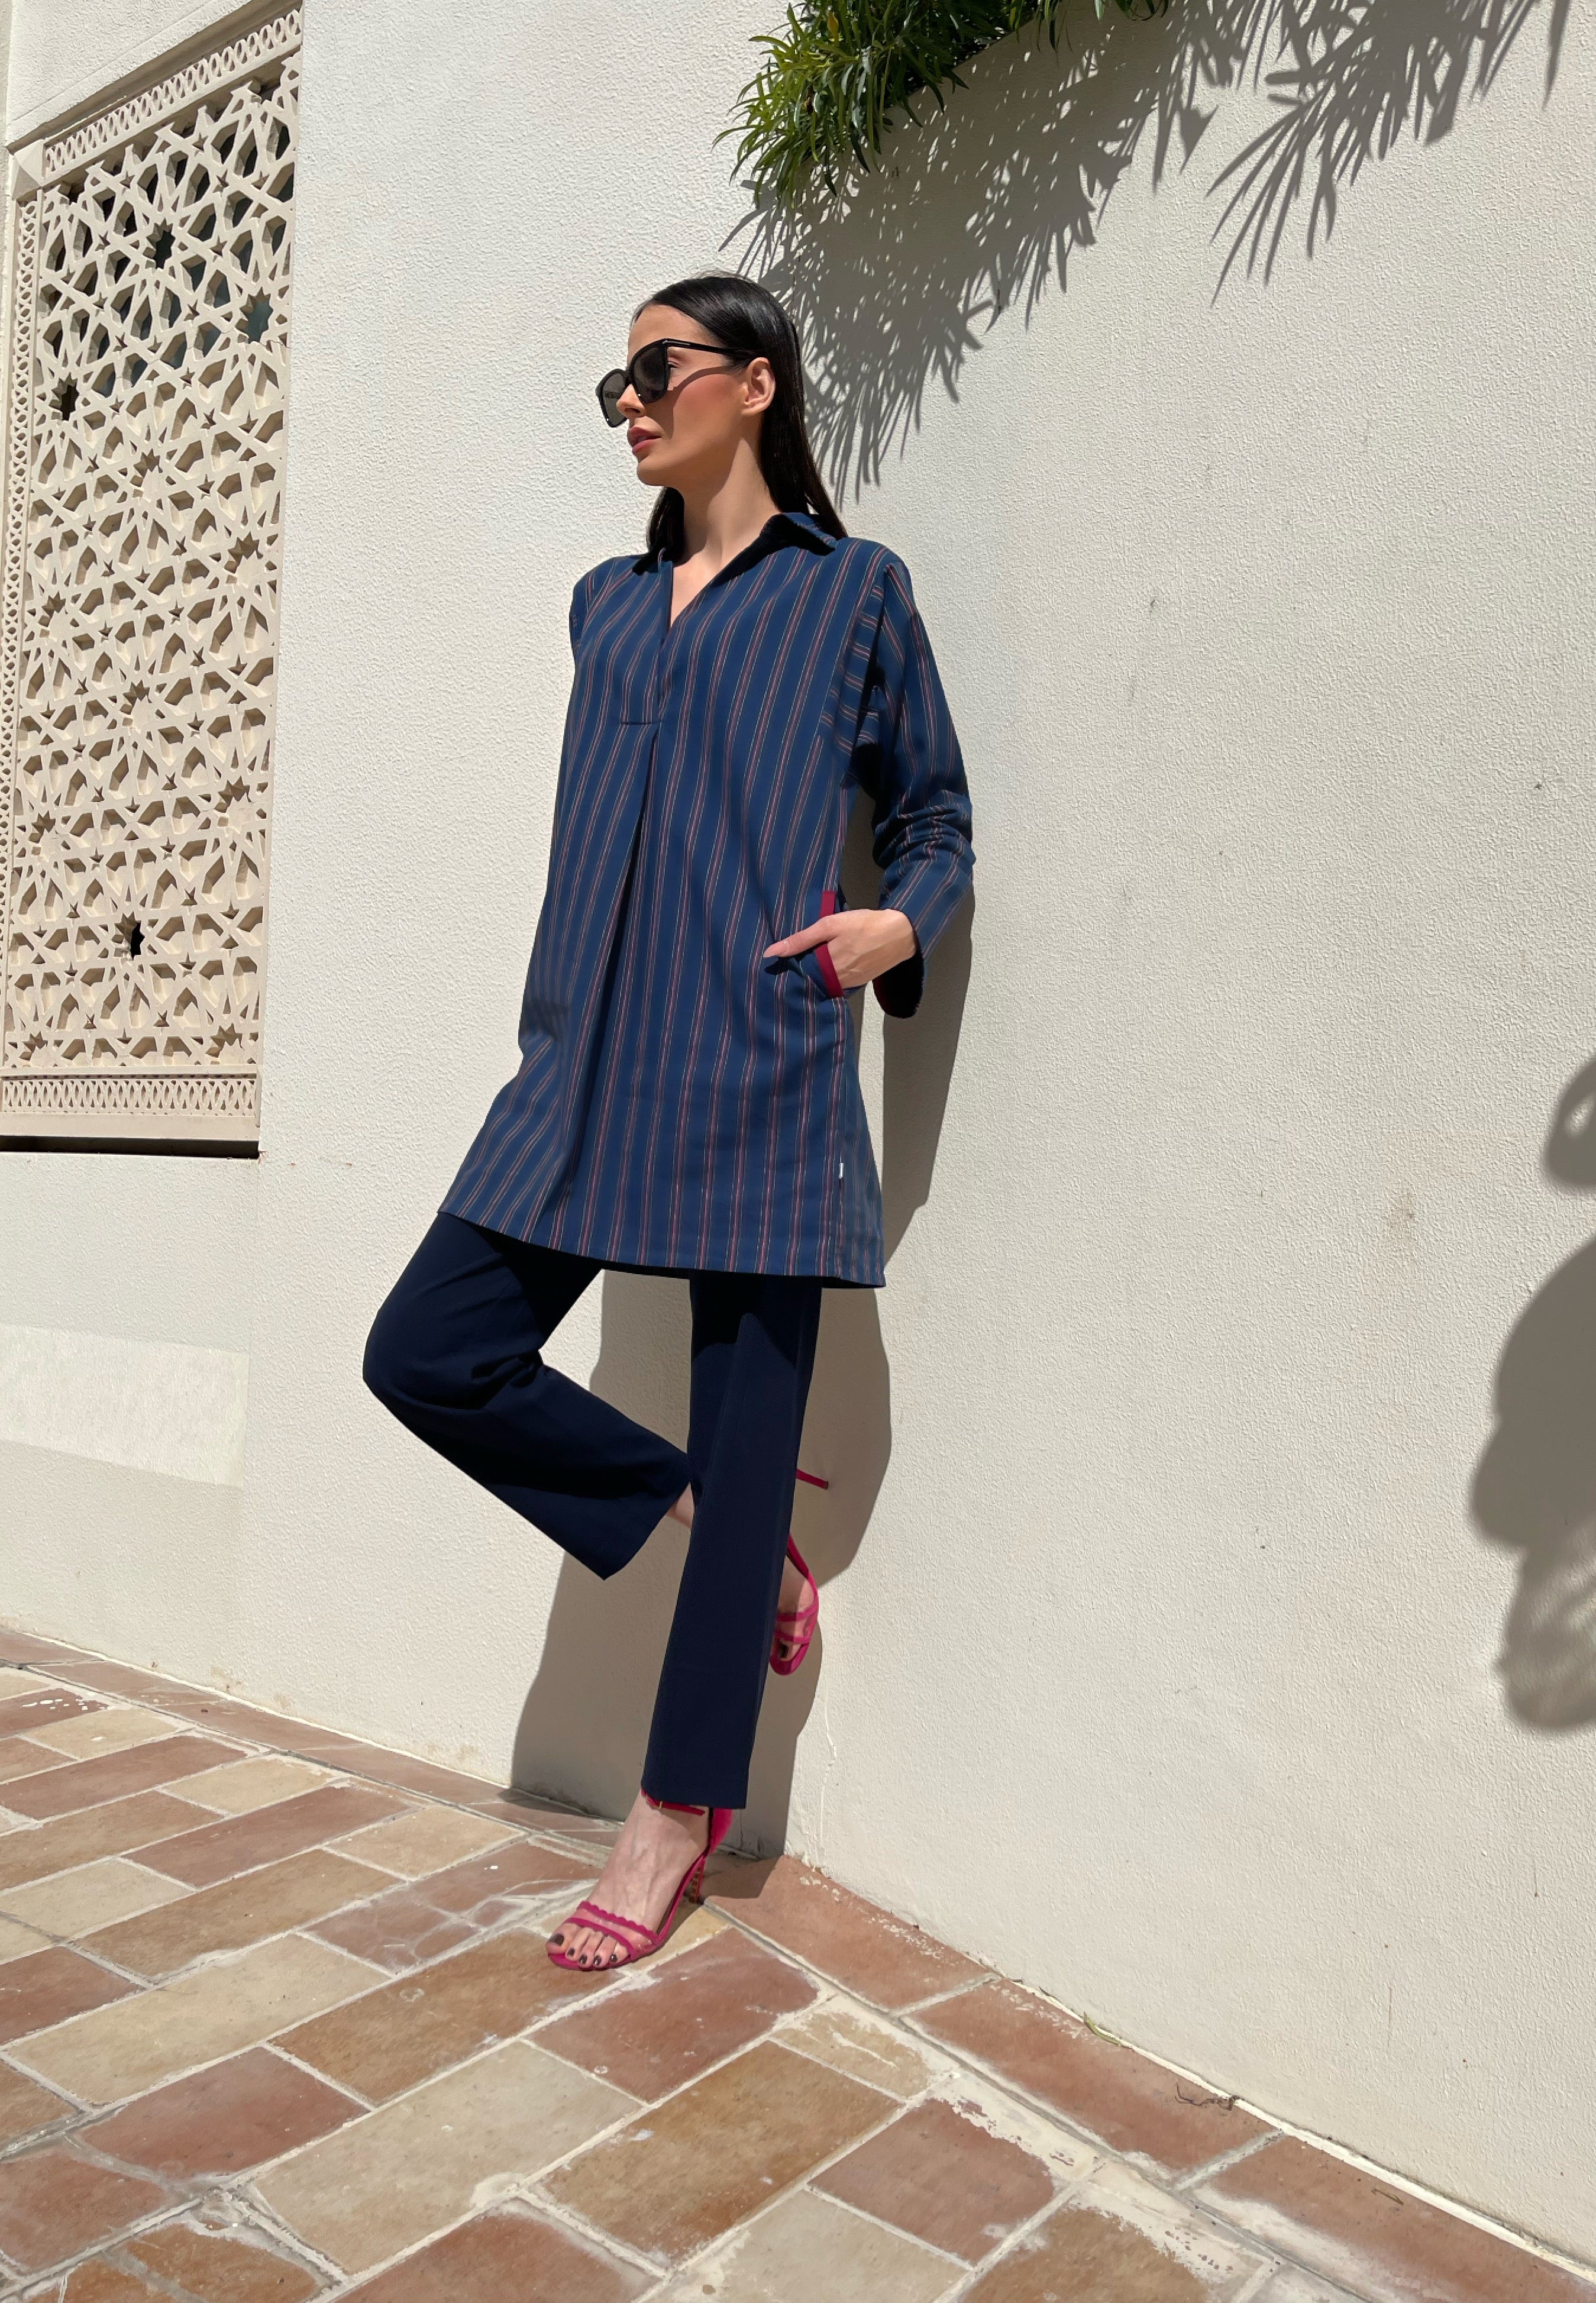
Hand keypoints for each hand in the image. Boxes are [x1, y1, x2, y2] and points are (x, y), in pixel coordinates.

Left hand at [763, 906, 917, 990]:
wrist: (901, 933)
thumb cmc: (865, 925)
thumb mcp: (830, 925)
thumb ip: (801, 939)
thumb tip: (771, 953)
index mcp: (827, 967)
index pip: (799, 974)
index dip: (790, 968)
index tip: (780, 964)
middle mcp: (837, 981)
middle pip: (812, 980)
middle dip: (803, 973)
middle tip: (795, 961)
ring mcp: (850, 983)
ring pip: (825, 982)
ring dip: (817, 975)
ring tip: (811, 961)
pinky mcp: (860, 982)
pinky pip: (839, 983)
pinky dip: (832, 976)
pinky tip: (831, 964)